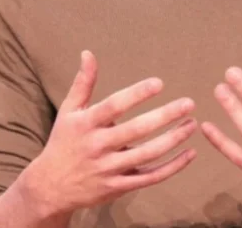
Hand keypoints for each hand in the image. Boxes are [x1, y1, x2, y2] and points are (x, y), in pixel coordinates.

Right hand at [22, 50, 198, 217]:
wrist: (49, 187)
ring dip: (173, 140)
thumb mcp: (69, 112)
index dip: (136, 94)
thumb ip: (83, 83)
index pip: (113, 106)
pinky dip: (172, 168)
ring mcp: (108, 169)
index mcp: (85, 124)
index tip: (159, 83)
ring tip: (192, 124)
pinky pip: (149, 178)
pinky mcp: (117, 187)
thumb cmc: (64, 142)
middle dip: (164, 116)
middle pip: (135, 131)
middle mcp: (97, 146)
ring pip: (146, 155)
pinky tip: (190, 154)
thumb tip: (88, 53)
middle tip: (189, 103)